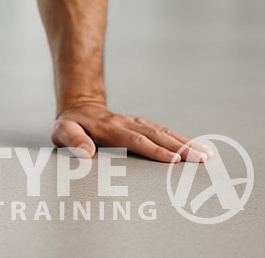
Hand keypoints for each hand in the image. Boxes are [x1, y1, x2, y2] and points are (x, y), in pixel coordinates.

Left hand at [51, 101, 212, 163]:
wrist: (78, 107)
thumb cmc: (70, 125)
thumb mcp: (62, 131)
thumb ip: (72, 139)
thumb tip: (87, 150)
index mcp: (109, 128)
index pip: (135, 140)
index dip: (154, 150)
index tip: (174, 160)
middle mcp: (126, 124)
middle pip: (156, 135)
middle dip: (179, 147)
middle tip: (201, 159)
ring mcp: (135, 123)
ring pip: (163, 132)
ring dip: (185, 142)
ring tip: (206, 154)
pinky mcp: (141, 125)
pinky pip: (163, 132)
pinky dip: (180, 139)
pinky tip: (196, 148)